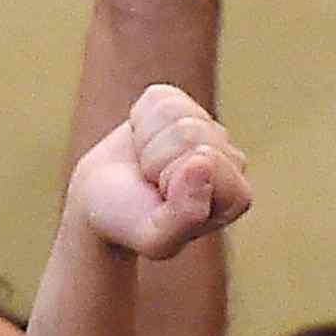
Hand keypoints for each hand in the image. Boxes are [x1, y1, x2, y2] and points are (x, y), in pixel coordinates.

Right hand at [68, 84, 252, 260]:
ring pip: (174, 113)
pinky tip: (144, 144)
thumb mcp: (154, 237)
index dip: (172, 177)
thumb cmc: (130, 223)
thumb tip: (203, 162)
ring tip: (147, 167)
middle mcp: (232, 161)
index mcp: (235, 197)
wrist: (100, 203)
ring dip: (148, 141)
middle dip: (158, 159)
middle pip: (189, 133)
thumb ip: (185, 215)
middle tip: (152, 184)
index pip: (206, 159)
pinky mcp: (185, 107)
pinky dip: (140, 120)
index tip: (163, 200)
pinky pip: (160, 98)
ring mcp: (209, 131)